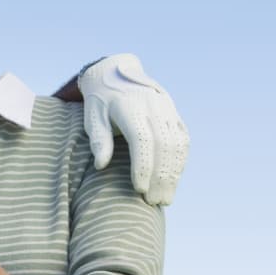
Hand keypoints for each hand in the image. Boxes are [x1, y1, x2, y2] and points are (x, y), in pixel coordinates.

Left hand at [78, 53, 189, 205]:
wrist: (115, 72)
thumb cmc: (100, 101)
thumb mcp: (92, 117)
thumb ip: (98, 140)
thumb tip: (101, 165)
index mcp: (131, 107)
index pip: (143, 141)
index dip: (143, 166)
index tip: (139, 188)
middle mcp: (154, 107)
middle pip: (164, 146)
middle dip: (161, 176)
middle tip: (154, 201)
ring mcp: (167, 110)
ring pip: (177, 144)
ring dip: (174, 173)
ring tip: (165, 197)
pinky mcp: (174, 113)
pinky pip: (183, 139)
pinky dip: (180, 161)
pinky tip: (174, 179)